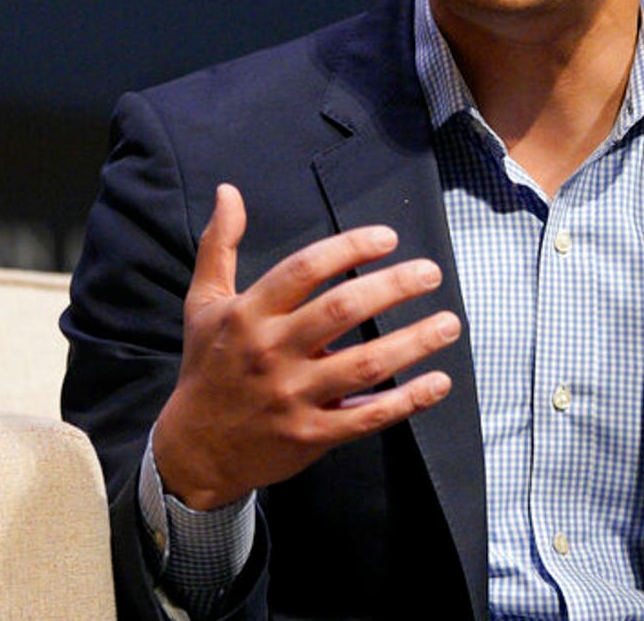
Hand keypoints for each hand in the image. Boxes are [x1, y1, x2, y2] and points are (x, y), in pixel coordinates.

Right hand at [153, 184, 460, 509]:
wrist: (194, 450)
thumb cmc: (207, 368)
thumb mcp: (203, 304)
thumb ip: (219, 246)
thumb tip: (228, 192)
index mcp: (249, 315)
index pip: (306, 269)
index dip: (351, 248)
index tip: (389, 238)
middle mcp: (272, 352)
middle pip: (342, 310)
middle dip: (394, 287)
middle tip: (431, 273)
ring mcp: (293, 396)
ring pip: (364, 365)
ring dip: (413, 342)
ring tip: (449, 323)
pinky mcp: (311, 435)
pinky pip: (367, 417)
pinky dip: (407, 401)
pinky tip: (439, 382)